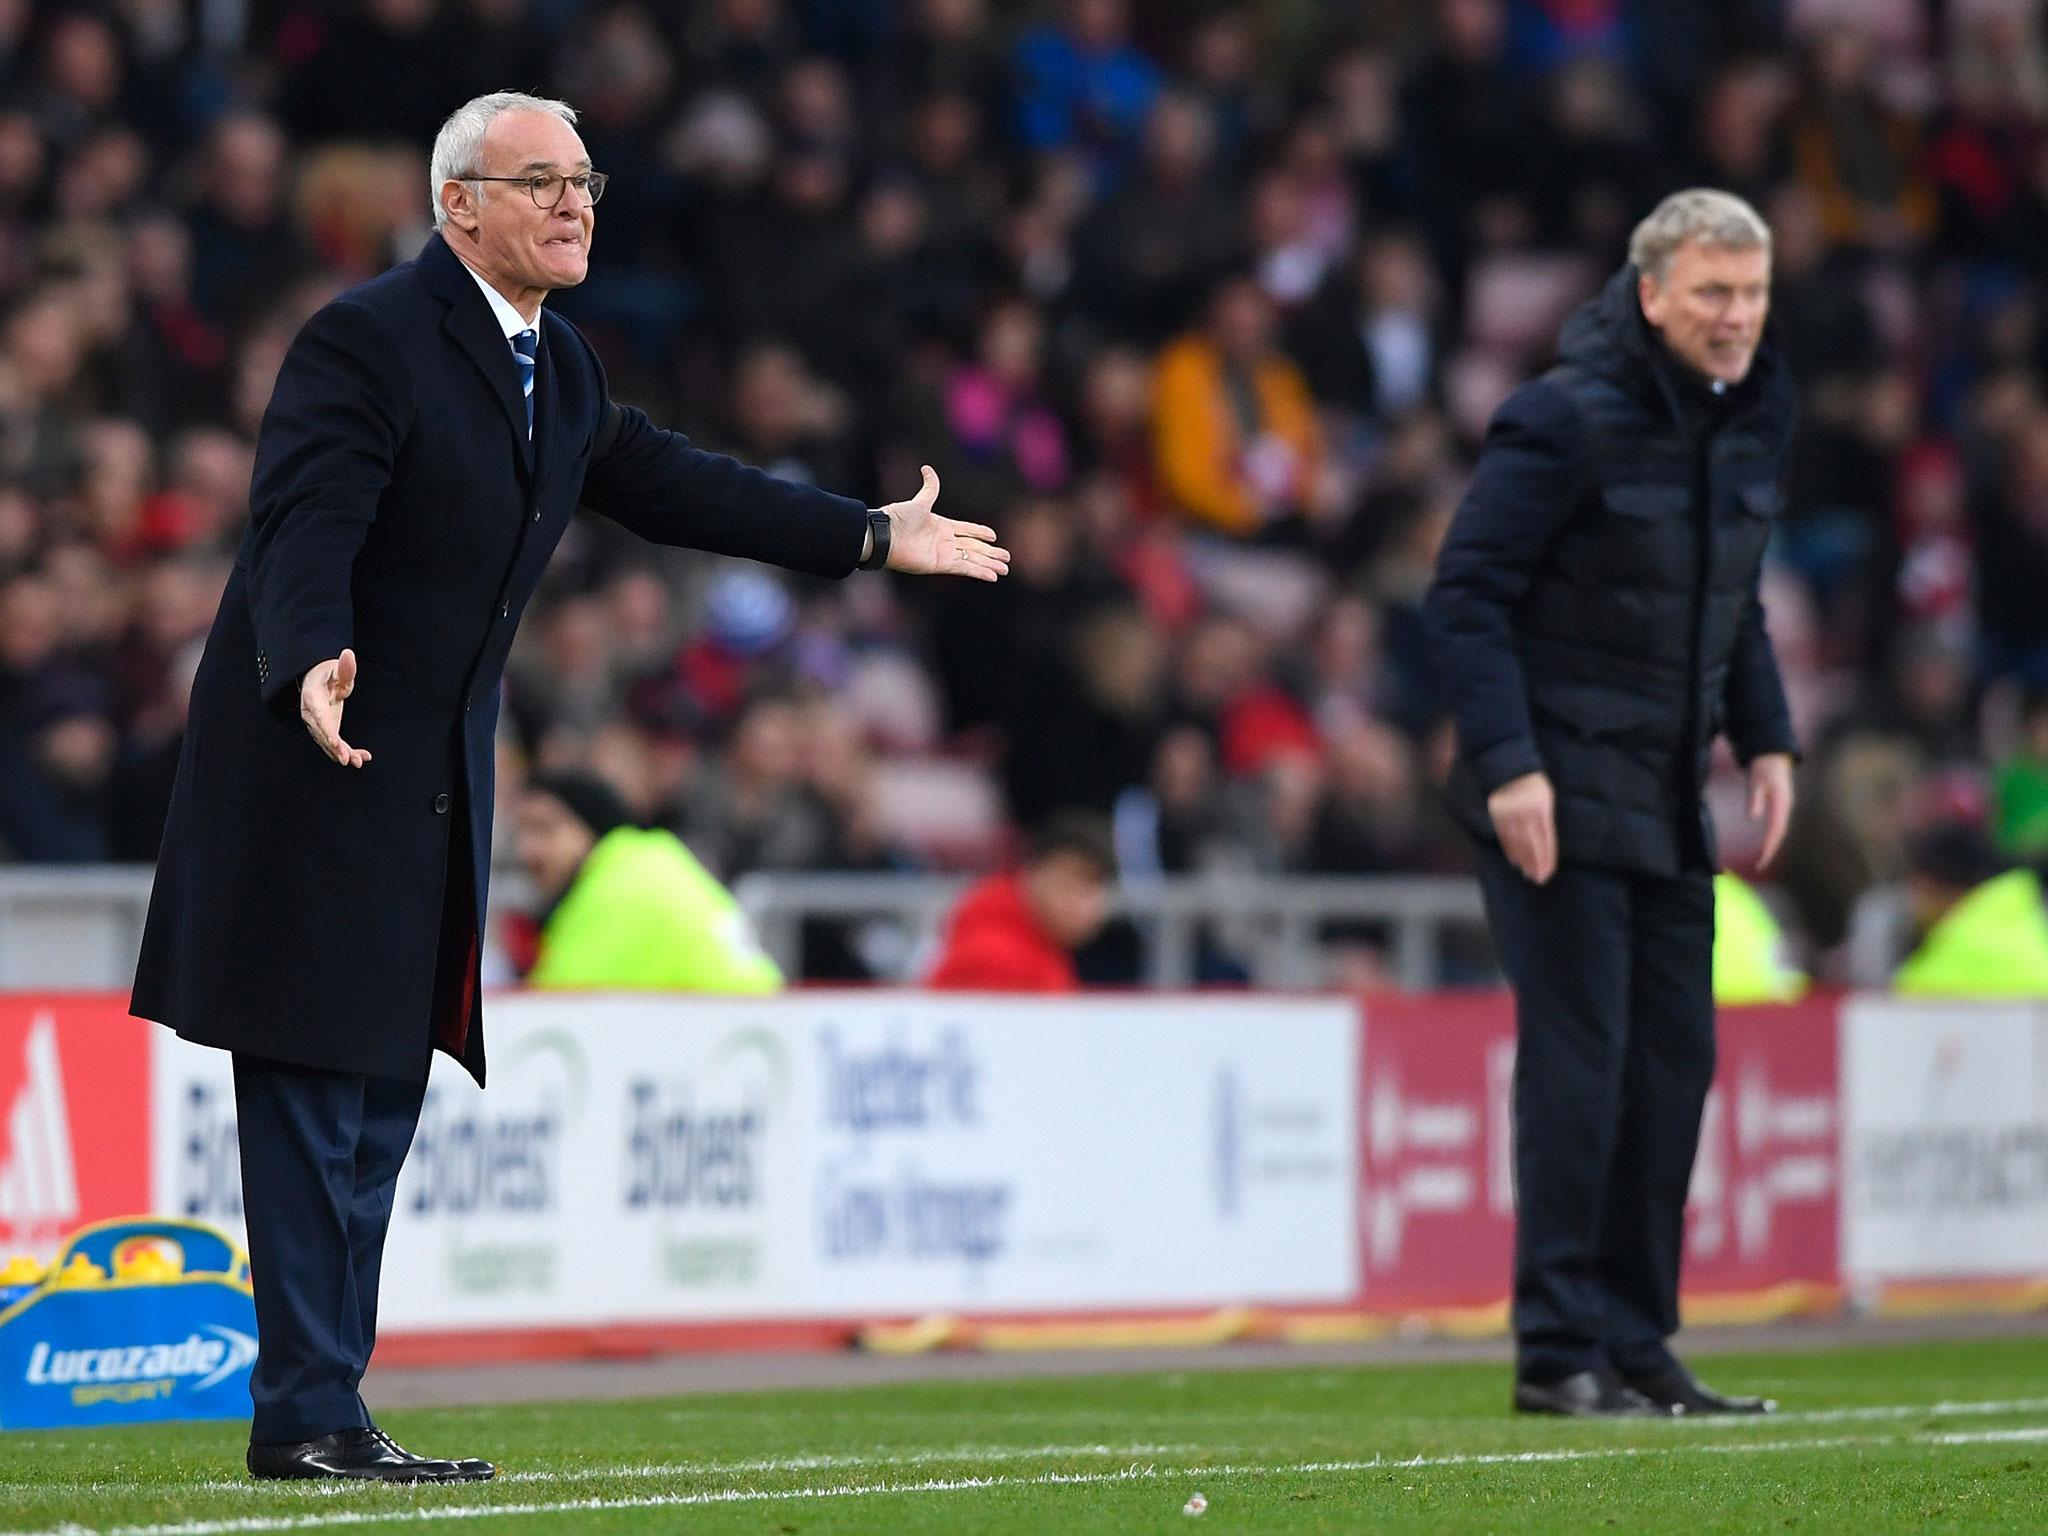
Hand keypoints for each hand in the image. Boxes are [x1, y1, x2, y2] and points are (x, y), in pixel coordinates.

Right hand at [300, 648, 371, 767]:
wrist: (316, 680)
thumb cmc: (328, 675)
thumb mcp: (337, 670)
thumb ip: (345, 667)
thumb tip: (348, 654)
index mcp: (312, 699)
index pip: (320, 718)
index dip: (327, 731)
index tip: (335, 743)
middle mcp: (312, 715)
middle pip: (322, 734)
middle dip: (334, 748)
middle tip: (346, 759)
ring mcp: (318, 724)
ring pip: (328, 742)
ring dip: (342, 754)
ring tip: (358, 761)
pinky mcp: (326, 730)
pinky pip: (334, 744)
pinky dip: (347, 752)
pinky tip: (362, 757)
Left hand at [880, 465, 1009, 581]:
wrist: (886, 535)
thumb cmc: (899, 518)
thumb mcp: (920, 501)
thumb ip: (930, 487)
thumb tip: (927, 468)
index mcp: (942, 526)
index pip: (966, 530)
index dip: (980, 533)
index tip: (994, 536)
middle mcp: (944, 541)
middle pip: (974, 547)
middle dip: (990, 553)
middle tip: (1006, 557)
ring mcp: (943, 554)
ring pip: (972, 559)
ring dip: (989, 564)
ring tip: (1004, 569)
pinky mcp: (941, 565)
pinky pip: (965, 568)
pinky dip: (979, 572)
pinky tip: (992, 576)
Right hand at [1487, 770, 1556, 883]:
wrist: (1508, 768)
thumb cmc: (1532, 783)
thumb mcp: (1546, 797)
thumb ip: (1546, 818)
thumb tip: (1547, 842)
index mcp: (1541, 809)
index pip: (1546, 838)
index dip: (1548, 856)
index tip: (1549, 871)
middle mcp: (1526, 815)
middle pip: (1532, 844)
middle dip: (1536, 863)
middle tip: (1539, 879)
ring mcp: (1511, 816)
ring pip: (1518, 843)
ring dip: (1523, 860)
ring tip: (1528, 874)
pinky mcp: (1498, 816)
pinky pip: (1505, 837)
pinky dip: (1510, 850)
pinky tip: (1515, 861)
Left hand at [1746, 751, 1793, 870]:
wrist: (1773, 755)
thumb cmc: (1763, 767)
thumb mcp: (1755, 781)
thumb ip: (1755, 799)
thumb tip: (1753, 817)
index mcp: (1781, 803)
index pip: (1776, 830)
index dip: (1769, 846)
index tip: (1762, 859)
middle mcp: (1785, 807)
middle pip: (1779, 834)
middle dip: (1770, 850)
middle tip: (1759, 866)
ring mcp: (1784, 807)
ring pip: (1779, 831)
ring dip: (1771, 846)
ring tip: (1761, 861)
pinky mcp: (1780, 806)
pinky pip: (1777, 826)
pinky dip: (1771, 837)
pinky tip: (1764, 846)